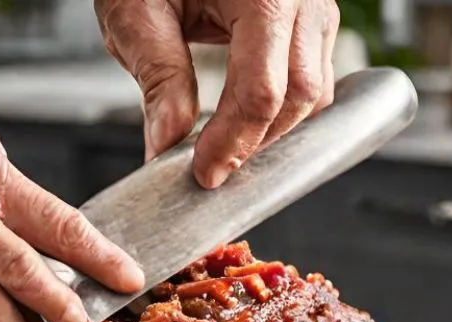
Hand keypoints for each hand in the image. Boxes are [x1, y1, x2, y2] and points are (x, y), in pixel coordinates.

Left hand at [96, 0, 339, 188]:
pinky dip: (281, 110)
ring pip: (316, 94)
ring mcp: (316, 7)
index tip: (203, 175)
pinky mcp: (311, 20)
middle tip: (209, 170)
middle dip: (255, 143)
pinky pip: (312, 78)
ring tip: (222, 148)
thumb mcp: (136, 12)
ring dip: (272, 132)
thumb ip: (159, 78)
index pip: (262, 91)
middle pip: (300, 98)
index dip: (233, 143)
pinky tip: (243, 124)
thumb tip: (167, 143)